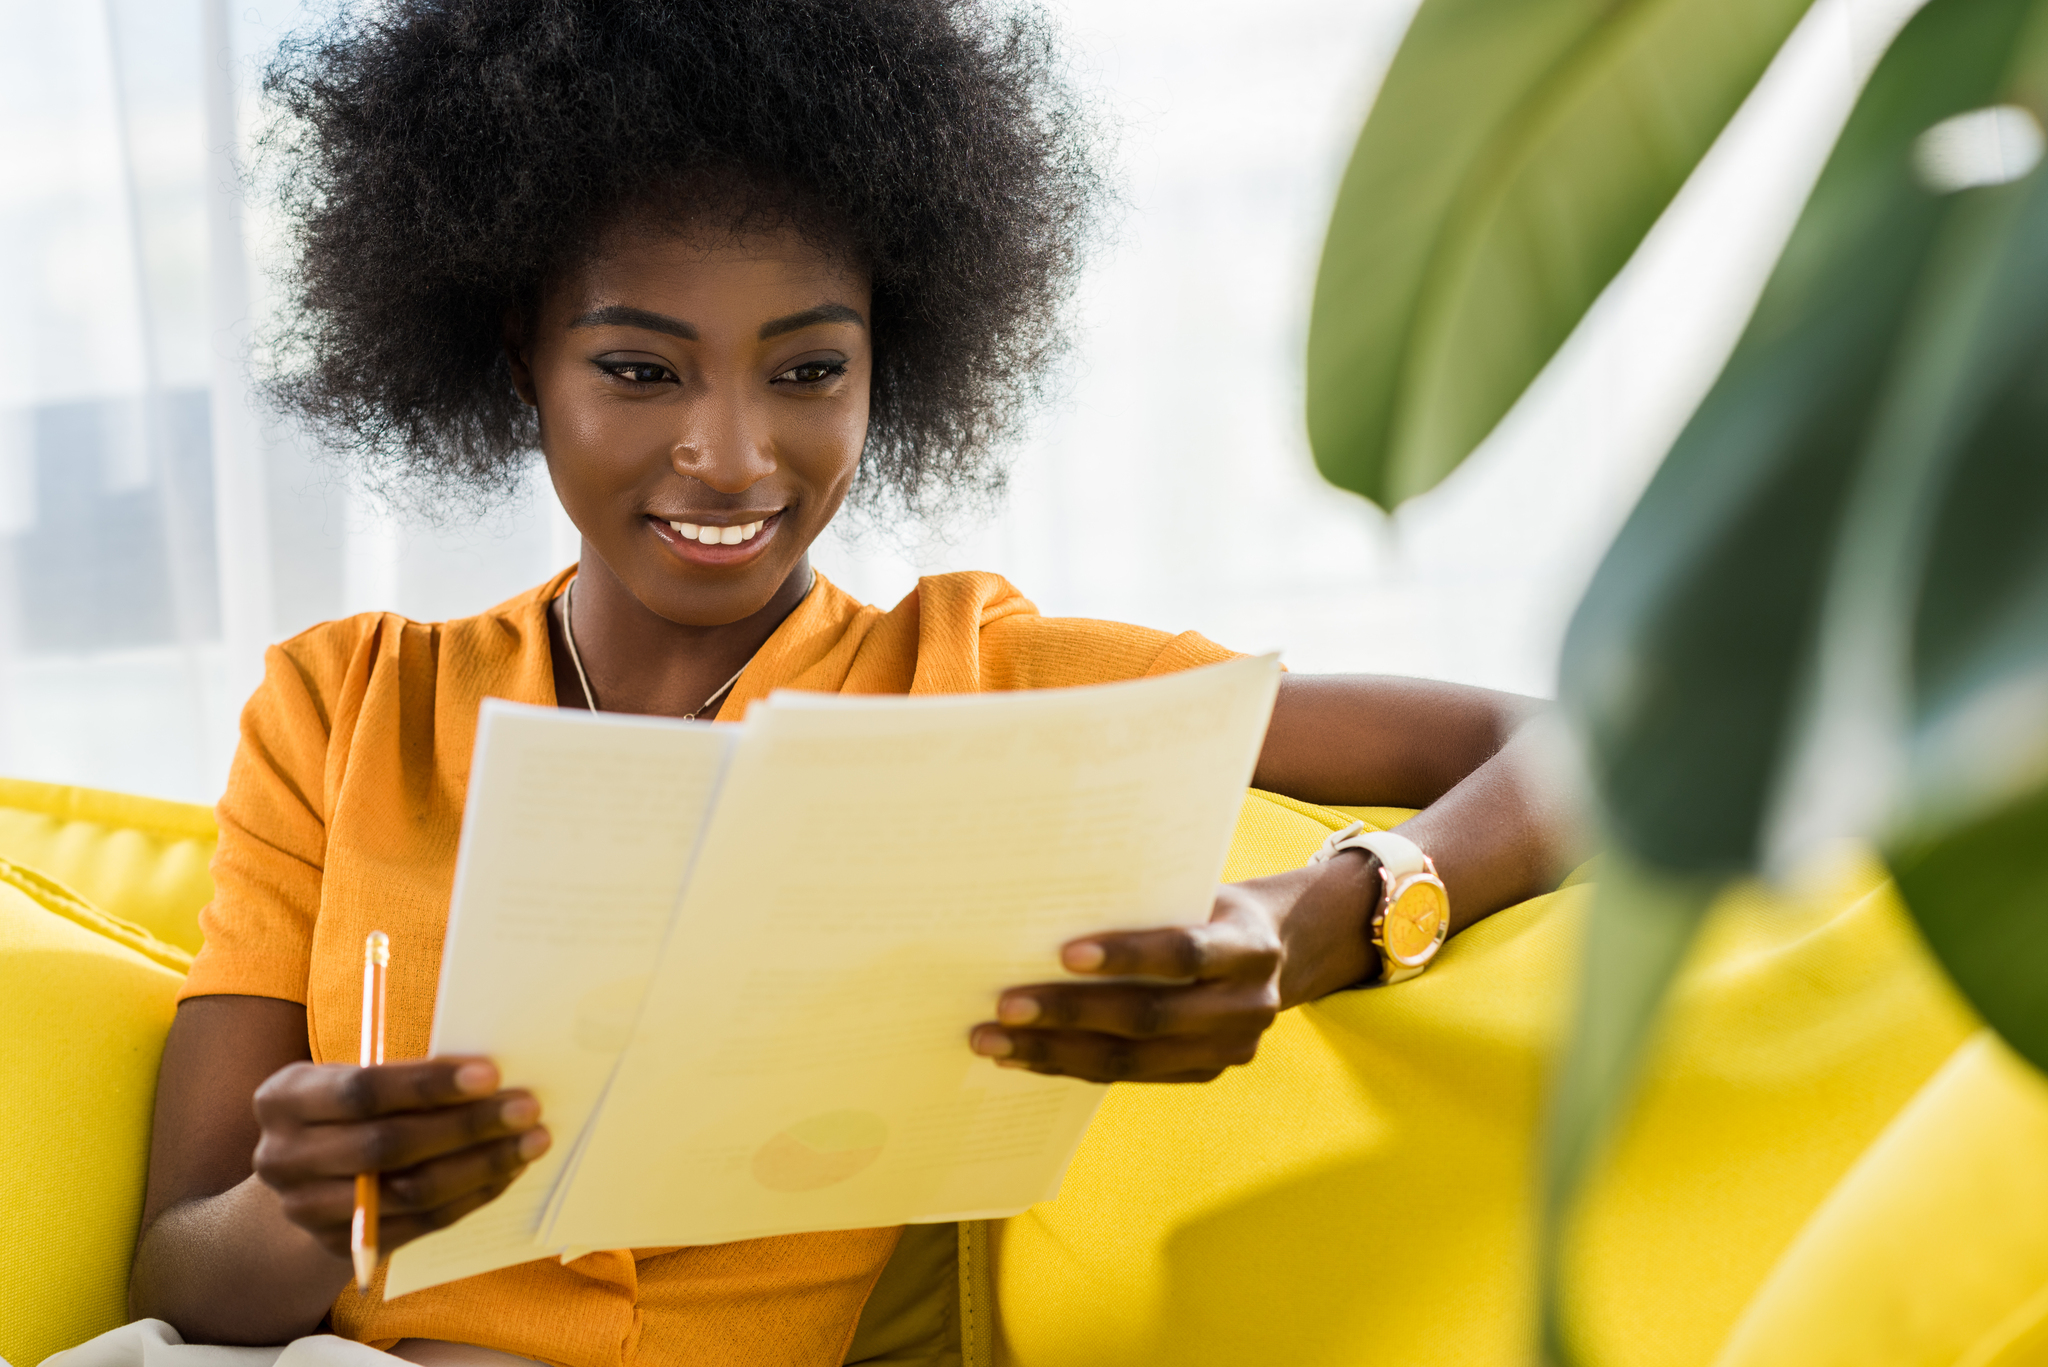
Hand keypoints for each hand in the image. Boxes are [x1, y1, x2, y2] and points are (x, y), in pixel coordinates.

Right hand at [250, 1057, 548, 1260]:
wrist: (307, 1173)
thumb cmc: (350, 1107)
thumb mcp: (356, 1077)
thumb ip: (406, 1076)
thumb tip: (490, 1074)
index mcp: (283, 1099)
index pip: (362, 1091)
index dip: (428, 1084)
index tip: (491, 1074)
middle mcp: (283, 1158)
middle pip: (389, 1146)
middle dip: (467, 1126)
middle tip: (527, 1108)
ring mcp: (306, 1210)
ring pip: (410, 1191)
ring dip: (481, 1165)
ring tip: (531, 1142)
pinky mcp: (340, 1246)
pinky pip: (420, 1223)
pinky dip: (471, 1195)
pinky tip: (507, 1172)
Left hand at [968, 885, 1288, 1082]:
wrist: (1273, 949)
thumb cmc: (1209, 906)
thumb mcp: (1193, 891)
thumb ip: (1142, 904)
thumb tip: (1043, 914)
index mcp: (1250, 947)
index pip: (1185, 953)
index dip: (1127, 955)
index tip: (1064, 954)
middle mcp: (1248, 1005)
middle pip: (1149, 1016)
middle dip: (1070, 1013)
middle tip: (1004, 1008)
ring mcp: (1229, 1049)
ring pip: (1132, 1060)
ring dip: (1055, 1052)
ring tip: (996, 1042)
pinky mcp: (1204, 1074)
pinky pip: (1128, 1077)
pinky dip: (1071, 1067)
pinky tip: (1025, 1057)